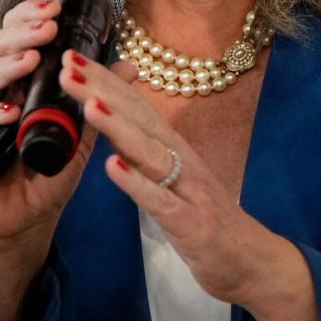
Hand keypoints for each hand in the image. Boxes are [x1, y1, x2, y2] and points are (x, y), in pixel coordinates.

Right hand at [0, 0, 94, 252]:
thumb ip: (100, 98)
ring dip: (8, 67)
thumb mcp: (84, 131)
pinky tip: (8, 111)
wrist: (30, 216)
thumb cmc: (51, 169)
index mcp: (23, 83)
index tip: (55, 7)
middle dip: (23, 34)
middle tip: (46, 26)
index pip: (21, 40)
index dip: (31, 18)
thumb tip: (130, 66)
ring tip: (32, 61)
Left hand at [56, 50, 282, 306]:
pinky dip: (137, 183)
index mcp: (176, 151)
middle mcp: (184, 162)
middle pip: (141, 120)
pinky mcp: (191, 223)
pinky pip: (161, 201)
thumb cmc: (209, 220)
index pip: (138, 108)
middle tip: (69, 65)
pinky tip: (113, 167)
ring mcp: (189, 191)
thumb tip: (116, 124)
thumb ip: (149, 153)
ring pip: (150, 153)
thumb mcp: (176, 180)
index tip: (72, 58)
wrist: (251, 261)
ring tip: (89, 103)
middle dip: (103, 91)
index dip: (106, 82)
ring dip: (119, 127)